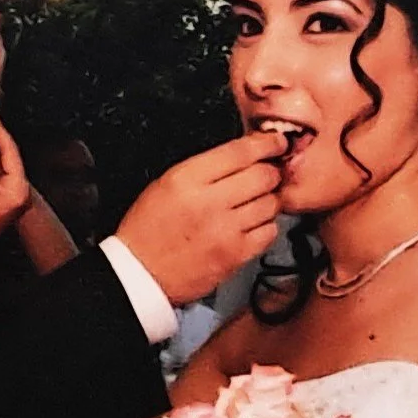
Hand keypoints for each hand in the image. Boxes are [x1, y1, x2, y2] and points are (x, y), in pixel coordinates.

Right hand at [113, 130, 285, 305]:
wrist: (140, 273)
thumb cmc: (149, 229)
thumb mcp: (166, 183)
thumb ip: (205, 167)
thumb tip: (245, 154)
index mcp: (187, 179)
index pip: (240, 152)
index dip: (267, 144)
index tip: (276, 143)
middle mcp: (208, 203)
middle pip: (263, 176)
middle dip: (270, 172)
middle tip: (267, 175)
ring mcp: (225, 231)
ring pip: (271, 203)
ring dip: (269, 200)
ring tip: (254, 203)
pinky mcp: (235, 256)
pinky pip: (269, 232)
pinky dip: (266, 226)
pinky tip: (252, 225)